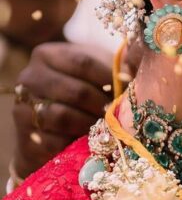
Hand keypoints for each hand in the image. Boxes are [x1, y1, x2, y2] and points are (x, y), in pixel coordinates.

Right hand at [12, 40, 141, 179]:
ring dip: (91, 125)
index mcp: (47, 55)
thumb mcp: (95, 76)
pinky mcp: (26, 136)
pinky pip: (54, 141)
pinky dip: (76, 144)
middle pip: (76, 91)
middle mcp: (30, 77)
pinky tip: (91, 143)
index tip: (130, 91)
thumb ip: (115, 69)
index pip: (83, 62)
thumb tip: (141, 67)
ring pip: (62, 116)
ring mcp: (23, 107)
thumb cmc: (83, 97)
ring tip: (108, 129)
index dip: (111, 79)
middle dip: (104, 107)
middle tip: (122, 117)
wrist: (52, 133)